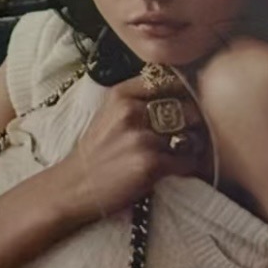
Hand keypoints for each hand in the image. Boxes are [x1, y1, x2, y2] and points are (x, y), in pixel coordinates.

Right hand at [56, 71, 209, 222]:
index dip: (183, 93)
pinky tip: (177, 169)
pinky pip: (187, 160)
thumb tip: (178, 92)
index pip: (168, 81)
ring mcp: (141, 138)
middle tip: (189, 133)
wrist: (75, 186)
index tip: (184, 104)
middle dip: (192, 122)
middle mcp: (131, 111)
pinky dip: (188, 166)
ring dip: (192, 146)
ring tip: (182, 152)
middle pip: (184, 108)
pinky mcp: (151, 164)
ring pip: (189, 135)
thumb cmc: (97, 152)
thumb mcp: (109, 113)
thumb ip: (138, 99)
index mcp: (121, 94)